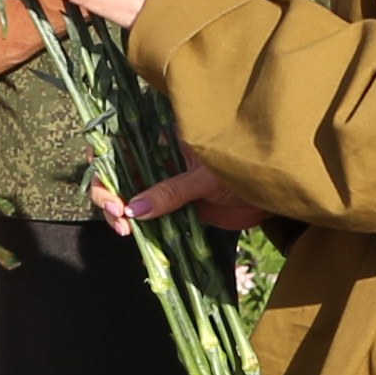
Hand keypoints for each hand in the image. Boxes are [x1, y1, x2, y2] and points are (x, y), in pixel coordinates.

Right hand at [98, 159, 267, 229]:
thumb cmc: (245, 170)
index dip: (103, 160)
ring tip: (125, 229)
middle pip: (115, 172)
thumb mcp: (207, 178)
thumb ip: (172, 191)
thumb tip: (135, 210)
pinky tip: (134, 234)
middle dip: (107, 193)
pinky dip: (135, 227)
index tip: (108, 185)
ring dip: (117, 214)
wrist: (272, 196)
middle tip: (118, 214)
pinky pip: (145, 217)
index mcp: (163, 140)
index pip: (119, 142)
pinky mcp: (171, 209)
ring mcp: (162, 185)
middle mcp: (157, 161)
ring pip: (125, 197)